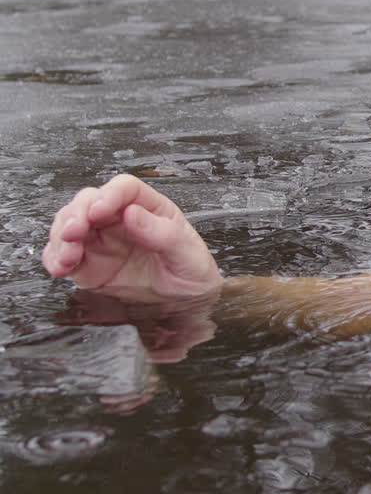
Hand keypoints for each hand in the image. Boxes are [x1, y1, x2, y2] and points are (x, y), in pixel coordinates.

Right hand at [42, 174, 222, 299]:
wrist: (187, 304)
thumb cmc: (193, 274)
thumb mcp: (188, 256)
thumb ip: (164, 234)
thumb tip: (133, 213)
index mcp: (151, 209)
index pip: (125, 189)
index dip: (110, 195)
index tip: (100, 210)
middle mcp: (121, 220)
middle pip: (89, 201)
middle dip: (76, 214)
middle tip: (73, 233)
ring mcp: (102, 241)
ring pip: (69, 224)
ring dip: (61, 237)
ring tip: (68, 257)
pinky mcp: (88, 264)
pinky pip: (62, 253)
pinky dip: (54, 257)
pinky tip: (59, 268)